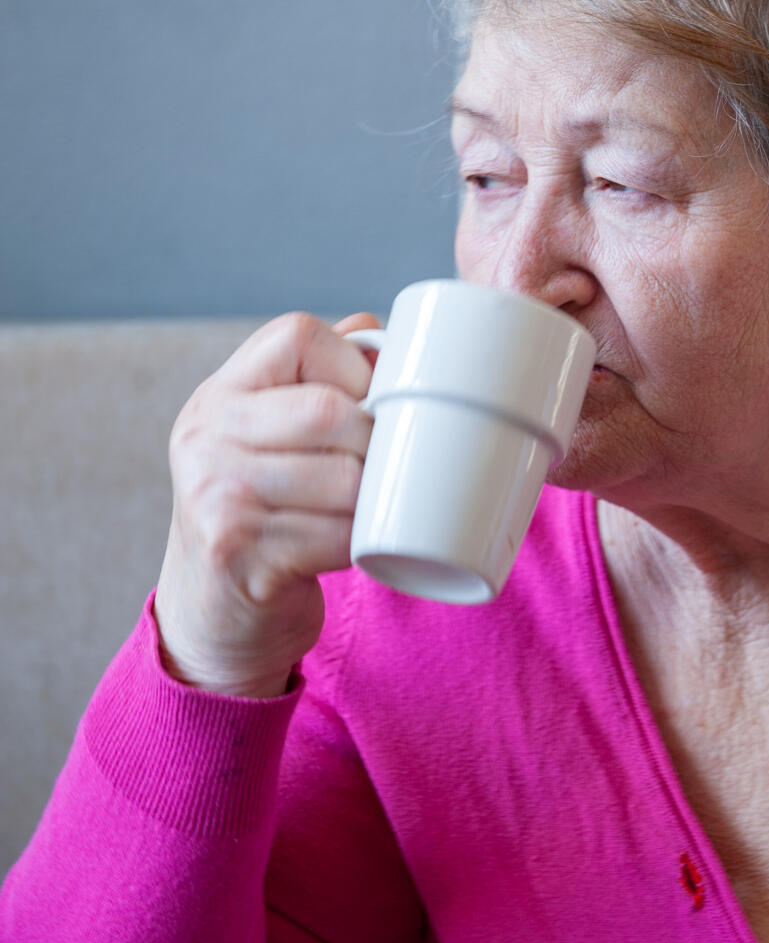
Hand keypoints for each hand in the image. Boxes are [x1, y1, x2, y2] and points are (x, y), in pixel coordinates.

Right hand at [153, 311, 380, 696]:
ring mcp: (214, 497)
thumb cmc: (265, 508)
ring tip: (376, 503)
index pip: (300, 336)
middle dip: (380, 440)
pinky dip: (365, 540)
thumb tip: (379, 332)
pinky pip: (338, 535)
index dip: (356, 367)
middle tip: (390, 464)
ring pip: (345, 477)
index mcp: (220, 394)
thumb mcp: (269, 434)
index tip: (369, 404)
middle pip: (332, 411)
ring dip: (378, 495)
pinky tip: (360, 543)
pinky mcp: (237, 554)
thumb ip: (319, 378)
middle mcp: (204, 437)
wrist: (216, 610)